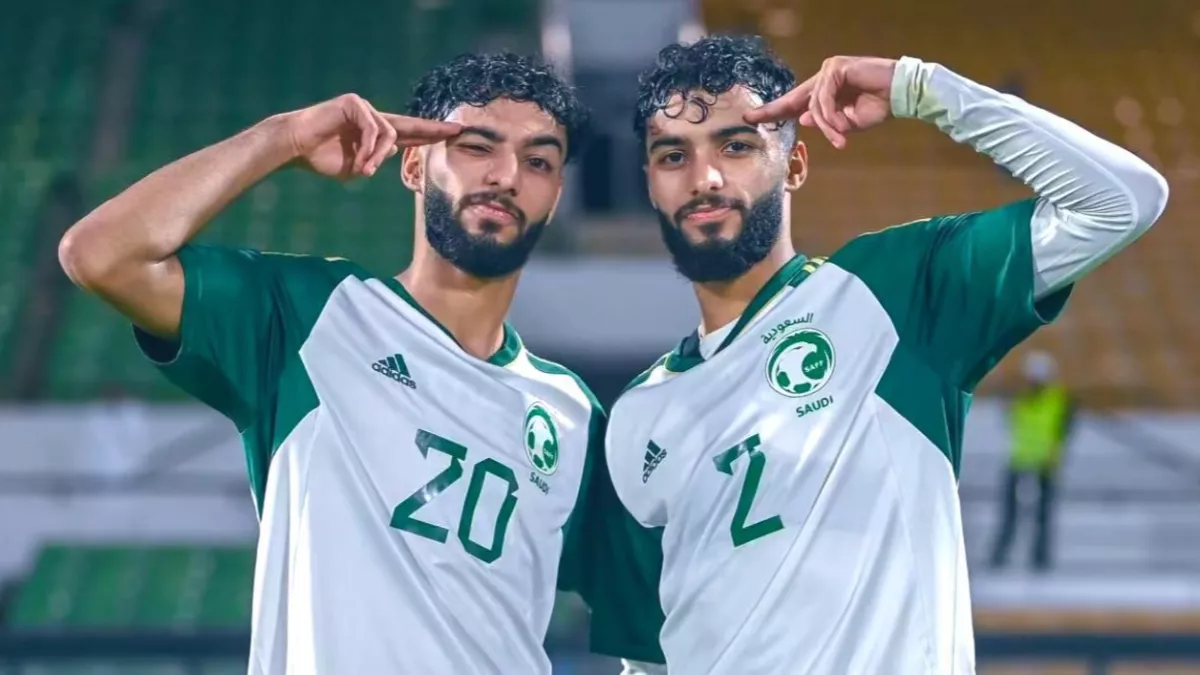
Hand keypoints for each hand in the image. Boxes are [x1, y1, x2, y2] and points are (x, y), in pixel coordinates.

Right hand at [282, 94, 460, 178]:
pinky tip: (360, 160)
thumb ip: (374, 161)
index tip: (453, 133)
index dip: (431, 134)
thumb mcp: (355, 167)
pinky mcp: (354, 104)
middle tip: (457, 130)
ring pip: (388, 134)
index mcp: (376, 134)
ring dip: (377, 156)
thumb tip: (392, 151)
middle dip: (433, 129)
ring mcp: (364, 108)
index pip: (410, 134)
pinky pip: (373, 129)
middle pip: (409, 125)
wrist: (295, 147)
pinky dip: (368, 147)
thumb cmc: (320, 158)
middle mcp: (373, 117)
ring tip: (364, 170)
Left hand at [744, 56, 896, 149]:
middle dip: (772, 110)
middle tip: (750, 118)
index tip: (750, 117)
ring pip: (813, 105)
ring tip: (841, 139)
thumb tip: (803, 119)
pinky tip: (841, 125)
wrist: (901, 95)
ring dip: (827, 126)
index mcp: (823, 92)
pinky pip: (824, 99)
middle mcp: (822, 78)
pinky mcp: (835, 68)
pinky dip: (831, 115)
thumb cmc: (878, 106)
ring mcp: (828, 70)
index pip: (793, 102)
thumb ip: (826, 122)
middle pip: (793, 99)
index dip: (773, 111)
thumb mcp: (847, 122)